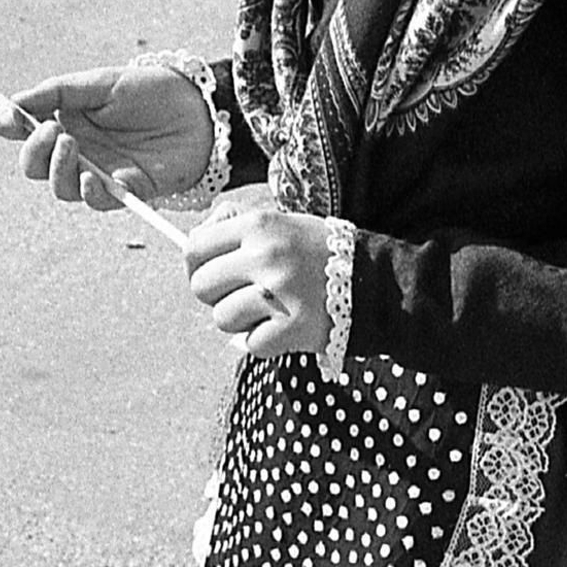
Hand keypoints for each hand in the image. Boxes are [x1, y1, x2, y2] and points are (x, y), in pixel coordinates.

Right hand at [0, 60, 211, 210]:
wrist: (199, 108)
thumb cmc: (151, 92)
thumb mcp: (99, 84)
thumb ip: (55, 93)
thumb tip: (11, 104)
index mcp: (66, 120)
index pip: (24, 131)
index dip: (8, 126)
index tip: (6, 119)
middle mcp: (78, 150)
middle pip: (35, 165)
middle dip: (33, 150)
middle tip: (52, 130)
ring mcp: (99, 171)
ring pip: (60, 188)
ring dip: (57, 170)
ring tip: (71, 144)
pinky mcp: (125, 191)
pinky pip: (96, 201)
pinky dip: (88, 191)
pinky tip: (91, 176)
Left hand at [185, 203, 331, 355]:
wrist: (375, 282)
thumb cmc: (318, 252)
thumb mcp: (281, 221)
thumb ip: (235, 225)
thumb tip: (191, 241)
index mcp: (260, 224)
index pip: (195, 248)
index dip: (198, 265)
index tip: (212, 272)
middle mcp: (266, 255)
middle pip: (201, 286)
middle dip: (217, 295)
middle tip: (243, 294)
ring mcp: (278, 294)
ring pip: (222, 319)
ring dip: (240, 321)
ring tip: (268, 310)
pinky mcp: (291, 329)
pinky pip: (250, 344)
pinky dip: (264, 341)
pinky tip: (285, 326)